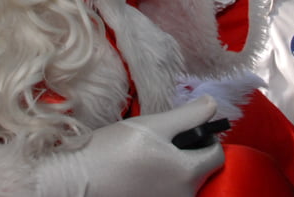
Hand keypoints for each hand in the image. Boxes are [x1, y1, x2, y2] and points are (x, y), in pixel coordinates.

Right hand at [37, 96, 224, 196]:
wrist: (76, 182)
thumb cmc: (110, 152)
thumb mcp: (151, 125)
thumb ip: (187, 116)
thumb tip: (212, 105)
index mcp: (188, 174)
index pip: (216, 154)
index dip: (206, 137)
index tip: (186, 130)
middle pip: (200, 171)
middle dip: (187, 154)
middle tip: (160, 144)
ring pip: (183, 183)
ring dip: (172, 170)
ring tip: (145, 160)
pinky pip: (167, 193)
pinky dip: (159, 184)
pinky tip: (139, 176)